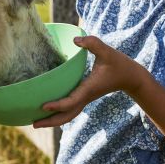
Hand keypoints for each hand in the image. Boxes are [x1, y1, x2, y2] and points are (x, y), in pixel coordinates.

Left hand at [32, 35, 149, 127]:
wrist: (131, 78)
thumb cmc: (119, 64)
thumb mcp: (107, 51)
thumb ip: (92, 43)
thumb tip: (76, 39)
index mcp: (88, 88)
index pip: (71, 101)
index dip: (57, 105)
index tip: (43, 106)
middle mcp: (86, 96)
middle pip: (67, 115)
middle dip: (50, 121)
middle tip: (33, 124)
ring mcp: (86, 98)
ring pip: (68, 115)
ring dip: (53, 120)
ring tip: (36, 122)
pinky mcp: (86, 96)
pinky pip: (71, 109)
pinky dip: (59, 113)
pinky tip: (49, 111)